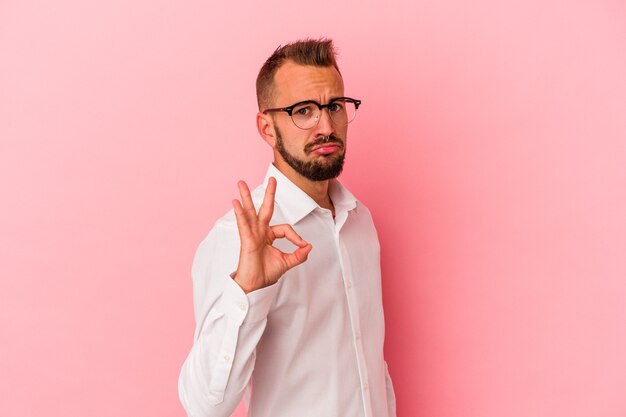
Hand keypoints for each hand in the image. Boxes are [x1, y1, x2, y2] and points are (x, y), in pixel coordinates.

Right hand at [231, 177, 311, 292]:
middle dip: (269, 194)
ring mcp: (252, 235)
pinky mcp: (246, 240)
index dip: (295, 236)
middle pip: (265, 209)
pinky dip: (240, 213)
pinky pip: (243, 224)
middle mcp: (260, 232)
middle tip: (272, 179)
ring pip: (250, 212)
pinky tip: (236, 203)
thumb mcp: (287, 262)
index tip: (302, 245)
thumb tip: (309, 247)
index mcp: (269, 236)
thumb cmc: (265, 273)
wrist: (255, 285)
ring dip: (246, 197)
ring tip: (241, 184)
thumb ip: (298, 255)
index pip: (285, 228)